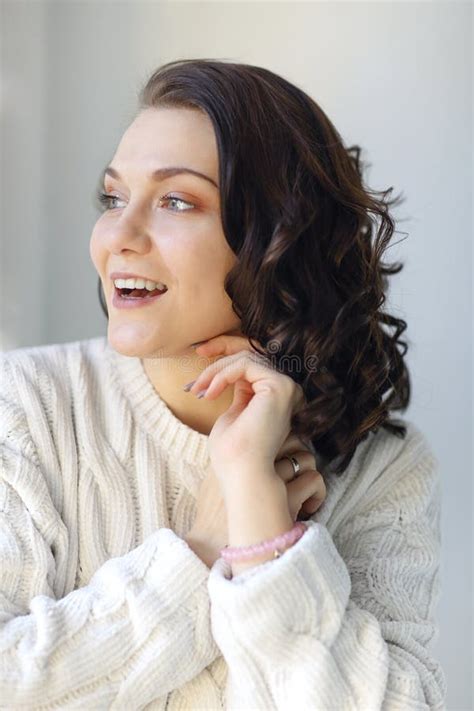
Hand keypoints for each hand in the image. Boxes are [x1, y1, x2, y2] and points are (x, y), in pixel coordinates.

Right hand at [188, 431, 325, 566]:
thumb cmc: (220, 516)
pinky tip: (309, 506)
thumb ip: (235, 457)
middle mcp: (251, 462)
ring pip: (306, 458)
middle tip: (292, 470)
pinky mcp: (286, 501)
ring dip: (307, 472)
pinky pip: (314, 479)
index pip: (269, 431)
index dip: (281, 440)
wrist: (219, 551)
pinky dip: (317, 493)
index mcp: (235, 454)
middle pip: (291, 438)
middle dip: (297, 452)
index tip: (282, 454)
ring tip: (300, 489)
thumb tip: (260, 437)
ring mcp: (269, 481)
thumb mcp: (217, 480)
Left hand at [193, 330, 325, 515]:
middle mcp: (285, 390)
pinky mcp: (279, 387)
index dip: (226, 354)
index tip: (200, 355)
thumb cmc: (233, 455)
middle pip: (251, 353)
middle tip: (198, 352)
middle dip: (222, 348)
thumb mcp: (232, 415)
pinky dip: (222, 374)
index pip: (251, 363)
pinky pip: (245, 365)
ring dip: (216, 369)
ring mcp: (285, 387)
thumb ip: (237, 393)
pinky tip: (210, 392)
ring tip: (198, 389)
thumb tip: (227, 375)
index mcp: (274, 397)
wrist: (242, 475)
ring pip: (246, 357)